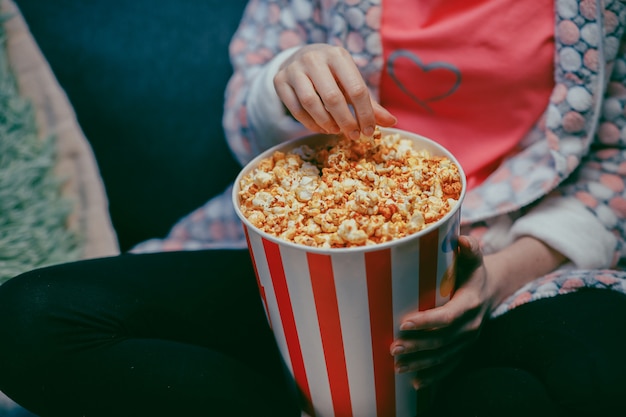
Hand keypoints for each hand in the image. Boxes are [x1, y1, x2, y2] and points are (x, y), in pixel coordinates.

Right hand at [274, 44, 396, 138]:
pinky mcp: (279, 81)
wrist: (299, 58)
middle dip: (346, 121)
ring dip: (326, 123)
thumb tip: (392, 123)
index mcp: (338, 55)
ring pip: (311, 104)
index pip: (356, 89)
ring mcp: (294, 69)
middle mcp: (314, 58)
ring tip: (335, 130)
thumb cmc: (332, 74)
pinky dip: (310, 124)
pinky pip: (295, 110)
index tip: (369, 131)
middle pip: (333, 98)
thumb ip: (369, 103)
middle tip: (353, 135)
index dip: (365, 114)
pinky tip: (321, 128)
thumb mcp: (351, 82)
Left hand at [390, 235, 492, 389]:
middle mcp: (471, 325)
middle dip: (417, 346)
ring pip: (443, 356)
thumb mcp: (473, 256)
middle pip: (442, 341)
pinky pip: (449, 366)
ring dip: (420, 363)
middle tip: (392, 348)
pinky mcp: (464, 348)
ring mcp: (468, 340)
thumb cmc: (472, 268)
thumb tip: (461, 239)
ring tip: (397, 365)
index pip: (447, 316)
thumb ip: (468, 248)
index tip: (404, 323)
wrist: (491, 287)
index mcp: (471, 302)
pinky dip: (433, 376)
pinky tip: (415, 383)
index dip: (426, 322)